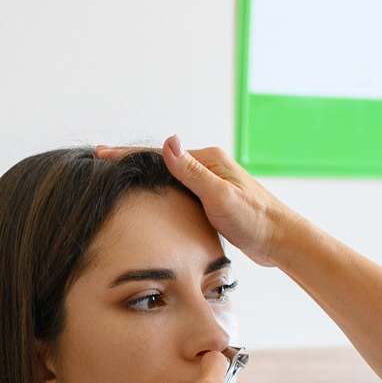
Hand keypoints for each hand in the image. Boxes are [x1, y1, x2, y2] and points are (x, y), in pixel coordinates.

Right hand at [98, 136, 312, 268]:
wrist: (280, 241)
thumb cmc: (254, 220)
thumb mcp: (219, 195)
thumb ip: (192, 171)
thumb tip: (169, 141)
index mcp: (209, 160)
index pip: (160, 154)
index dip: (128, 155)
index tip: (101, 154)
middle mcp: (210, 167)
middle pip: (163, 163)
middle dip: (132, 163)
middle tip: (101, 163)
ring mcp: (212, 184)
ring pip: (171, 179)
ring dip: (146, 178)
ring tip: (120, 179)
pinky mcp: (214, 202)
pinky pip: (181, 192)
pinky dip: (162, 193)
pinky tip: (152, 201)